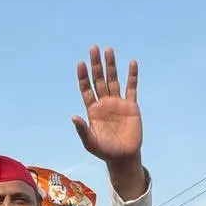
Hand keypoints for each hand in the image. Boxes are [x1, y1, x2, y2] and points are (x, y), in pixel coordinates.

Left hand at [73, 46, 141, 164]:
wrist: (123, 157)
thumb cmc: (105, 151)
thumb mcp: (90, 142)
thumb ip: (82, 130)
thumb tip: (73, 117)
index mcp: (93, 110)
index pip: (86, 89)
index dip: (83, 76)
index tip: (81, 63)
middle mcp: (104, 103)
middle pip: (99, 80)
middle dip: (96, 65)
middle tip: (94, 48)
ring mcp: (118, 103)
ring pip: (113, 80)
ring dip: (111, 66)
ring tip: (109, 50)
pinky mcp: (131, 106)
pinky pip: (132, 88)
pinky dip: (132, 76)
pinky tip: (132, 63)